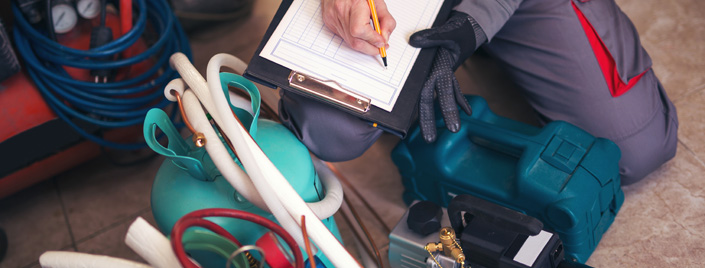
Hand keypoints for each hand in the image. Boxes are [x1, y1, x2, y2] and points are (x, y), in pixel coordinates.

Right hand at [321, 0, 395, 54]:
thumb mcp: (377, 2)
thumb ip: (385, 20)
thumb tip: (385, 37)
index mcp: (353, 3)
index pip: (359, 30)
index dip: (372, 39)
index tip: (382, 41)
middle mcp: (340, 11)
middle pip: (354, 40)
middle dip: (370, 48)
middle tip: (380, 47)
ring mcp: (332, 18)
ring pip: (349, 42)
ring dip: (364, 45)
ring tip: (373, 40)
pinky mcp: (329, 23)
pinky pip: (344, 37)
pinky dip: (355, 39)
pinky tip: (360, 33)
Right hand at [409, 11, 477, 142]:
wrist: (457, 27)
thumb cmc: (450, 30)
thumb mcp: (443, 32)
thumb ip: (431, 37)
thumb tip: (416, 41)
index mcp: (431, 68)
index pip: (426, 93)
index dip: (426, 110)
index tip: (426, 125)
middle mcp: (434, 74)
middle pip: (429, 101)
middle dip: (429, 120)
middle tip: (430, 140)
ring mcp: (442, 75)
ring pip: (443, 98)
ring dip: (447, 113)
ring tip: (453, 130)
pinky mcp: (449, 73)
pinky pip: (454, 90)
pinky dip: (461, 100)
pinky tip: (468, 112)